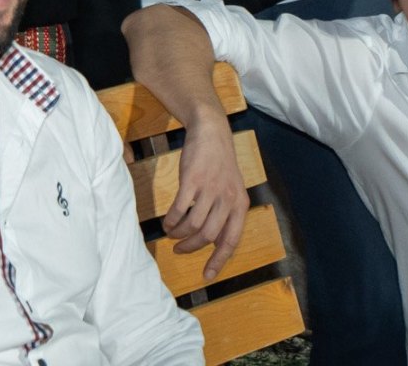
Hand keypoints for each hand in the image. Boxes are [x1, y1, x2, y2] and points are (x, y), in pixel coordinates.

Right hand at [162, 118, 248, 281]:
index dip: (218, 260)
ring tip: (171, 233)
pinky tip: (167, 221)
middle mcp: (227, 199)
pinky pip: (179, 208)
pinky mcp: (192, 180)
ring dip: (179, 233)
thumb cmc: (220, 163)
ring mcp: (209, 189)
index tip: (206, 276)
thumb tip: (214, 241)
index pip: (230, 240)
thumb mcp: (231, 189)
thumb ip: (226, 213)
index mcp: (240, 205)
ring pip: (193, 224)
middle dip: (191, 247)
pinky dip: (171, 219)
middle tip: (179, 249)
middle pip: (208, 235)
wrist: (212, 132)